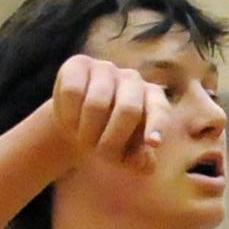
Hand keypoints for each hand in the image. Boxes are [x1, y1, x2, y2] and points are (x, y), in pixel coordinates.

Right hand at [42, 54, 168, 169]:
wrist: (76, 122)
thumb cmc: (107, 138)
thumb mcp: (124, 154)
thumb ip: (138, 160)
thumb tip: (142, 164)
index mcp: (152, 97)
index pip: (159, 109)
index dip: (157, 125)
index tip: (154, 143)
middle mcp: (133, 79)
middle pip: (128, 109)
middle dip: (111, 140)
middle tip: (97, 154)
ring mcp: (106, 68)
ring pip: (96, 103)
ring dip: (86, 132)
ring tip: (82, 139)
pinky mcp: (79, 64)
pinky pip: (73, 91)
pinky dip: (69, 114)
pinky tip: (69, 120)